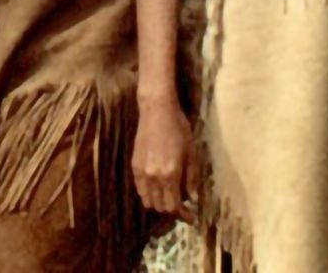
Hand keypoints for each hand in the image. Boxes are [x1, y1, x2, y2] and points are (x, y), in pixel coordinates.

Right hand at [133, 96, 199, 220]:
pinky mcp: (134, 166)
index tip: (191, 217)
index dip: (184, 215)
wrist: (157, 111)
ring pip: (149, 201)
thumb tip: (193, 199)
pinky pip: (140, 190)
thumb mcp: (192, 152)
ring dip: (160, 203)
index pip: (174, 206)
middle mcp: (154, 177)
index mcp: (170, 174)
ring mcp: (142, 172)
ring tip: (170, 196)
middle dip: (173, 210)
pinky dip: (149, 194)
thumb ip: (192, 178)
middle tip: (182, 205)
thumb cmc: (179, 128)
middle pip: (161, 207)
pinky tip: (157, 187)